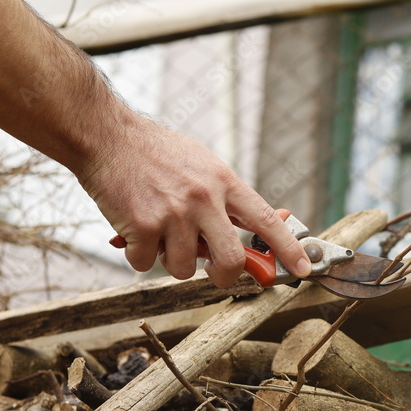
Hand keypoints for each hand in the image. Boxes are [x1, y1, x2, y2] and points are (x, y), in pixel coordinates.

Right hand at [77, 114, 310, 287]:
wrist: (106, 134)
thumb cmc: (156, 152)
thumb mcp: (204, 165)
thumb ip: (228, 198)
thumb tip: (260, 226)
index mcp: (225, 182)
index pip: (267, 221)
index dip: (289, 249)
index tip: (303, 269)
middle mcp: (203, 199)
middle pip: (232, 259)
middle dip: (224, 275)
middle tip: (213, 272)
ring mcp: (172, 214)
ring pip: (183, 269)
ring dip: (170, 261)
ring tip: (160, 234)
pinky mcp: (140, 226)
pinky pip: (145, 264)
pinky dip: (138, 255)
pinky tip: (133, 229)